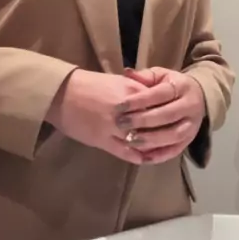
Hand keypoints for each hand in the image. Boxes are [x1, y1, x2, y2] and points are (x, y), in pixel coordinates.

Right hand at [46, 69, 164, 164]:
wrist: (62, 94)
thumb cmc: (89, 85)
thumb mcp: (118, 81)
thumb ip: (136, 90)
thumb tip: (153, 97)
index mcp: (131, 92)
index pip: (158, 104)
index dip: (168, 112)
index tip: (176, 117)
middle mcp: (126, 111)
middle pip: (152, 124)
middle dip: (164, 130)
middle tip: (175, 136)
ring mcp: (114, 127)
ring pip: (141, 140)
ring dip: (153, 146)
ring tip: (163, 149)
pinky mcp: (103, 141)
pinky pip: (126, 152)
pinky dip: (138, 156)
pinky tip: (146, 158)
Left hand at [116, 67, 205, 163]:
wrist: (200, 97)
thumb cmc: (172, 85)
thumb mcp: (161, 75)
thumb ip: (145, 76)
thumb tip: (127, 73)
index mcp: (182, 87)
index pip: (160, 94)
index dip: (140, 100)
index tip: (120, 106)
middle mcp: (190, 106)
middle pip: (167, 115)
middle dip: (142, 121)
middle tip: (121, 123)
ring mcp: (192, 125)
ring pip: (173, 135)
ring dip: (150, 140)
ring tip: (129, 140)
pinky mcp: (190, 141)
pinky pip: (175, 151)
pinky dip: (158, 155)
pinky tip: (141, 157)